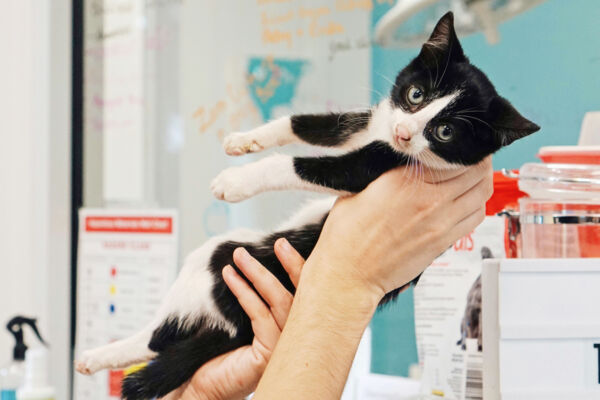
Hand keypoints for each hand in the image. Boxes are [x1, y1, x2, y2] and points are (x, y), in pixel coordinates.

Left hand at [161, 238, 304, 399]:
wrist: (200, 389)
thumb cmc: (219, 357)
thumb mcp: (241, 321)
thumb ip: (256, 299)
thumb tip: (251, 262)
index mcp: (292, 330)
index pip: (305, 295)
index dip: (299, 268)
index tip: (284, 245)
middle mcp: (294, 341)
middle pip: (303, 297)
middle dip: (291, 265)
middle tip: (277, 242)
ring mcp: (284, 349)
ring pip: (281, 303)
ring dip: (259, 274)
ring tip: (240, 256)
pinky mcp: (268, 356)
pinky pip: (261, 317)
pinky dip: (245, 293)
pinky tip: (231, 279)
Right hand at [309, 156, 493, 297]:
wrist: (349, 273)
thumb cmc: (347, 234)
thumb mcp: (359, 187)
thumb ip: (388, 169)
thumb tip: (405, 156)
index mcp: (404, 180)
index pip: (452, 153)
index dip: (460, 144)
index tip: (457, 141)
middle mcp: (428, 199)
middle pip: (476, 171)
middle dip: (478, 158)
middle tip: (472, 154)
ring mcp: (440, 223)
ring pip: (482, 193)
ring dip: (481, 180)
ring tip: (473, 174)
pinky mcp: (443, 242)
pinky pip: (476, 217)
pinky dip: (477, 204)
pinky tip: (467, 199)